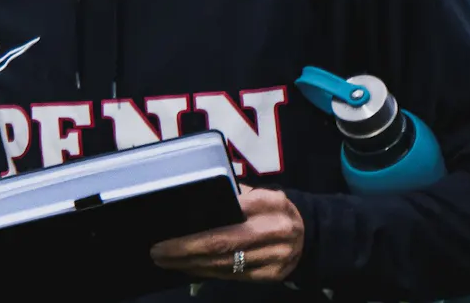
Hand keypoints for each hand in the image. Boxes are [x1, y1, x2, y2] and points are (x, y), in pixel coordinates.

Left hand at [150, 185, 304, 282]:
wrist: (311, 233)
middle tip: (157, 253)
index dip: (193, 235)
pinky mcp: (272, 276)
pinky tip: (189, 268)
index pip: (225, 220)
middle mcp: (273, 232)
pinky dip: (207, 273)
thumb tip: (193, 202)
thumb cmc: (273, 208)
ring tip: (167, 261)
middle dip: (184, 252)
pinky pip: (233, 277)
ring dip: (191, 265)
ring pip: (224, 266)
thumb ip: (232, 196)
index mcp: (268, 203)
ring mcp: (274, 258)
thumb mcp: (259, 193)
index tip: (166, 237)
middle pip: (220, 247)